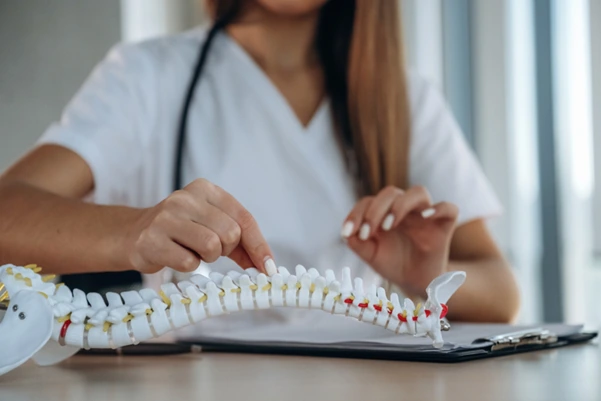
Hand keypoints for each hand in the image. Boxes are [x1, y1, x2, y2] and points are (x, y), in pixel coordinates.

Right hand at [121, 179, 275, 274]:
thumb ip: (240, 241)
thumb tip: (266, 264)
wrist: (133, 234)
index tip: (268, 267)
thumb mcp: (210, 224)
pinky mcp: (152, 240)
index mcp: (205, 189)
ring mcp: (166, 217)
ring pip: (212, 247)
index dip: (259, 245)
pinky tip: (176, 255)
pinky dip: (188, 265)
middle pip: (230, 234)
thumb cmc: (181, 231)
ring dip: (207, 258)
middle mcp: (185, 198)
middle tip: (208, 249)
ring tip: (192, 250)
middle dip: (225, 250)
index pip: (244, 218)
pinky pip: (189, 262)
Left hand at [342, 186, 458, 296]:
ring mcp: (425, 215)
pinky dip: (438, 208)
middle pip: (391, 192)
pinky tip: (425, 217)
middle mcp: (404, 208)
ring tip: (388, 225)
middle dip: (375, 210)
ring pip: (418, 192)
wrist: (416, 283)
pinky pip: (449, 208)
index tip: (347, 232)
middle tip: (367, 232)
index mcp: (384, 212)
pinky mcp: (444, 225)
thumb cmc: (392, 264)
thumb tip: (347, 233)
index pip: (369, 201)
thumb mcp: (370, 255)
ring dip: (400, 205)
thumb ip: (357, 243)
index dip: (356, 213)